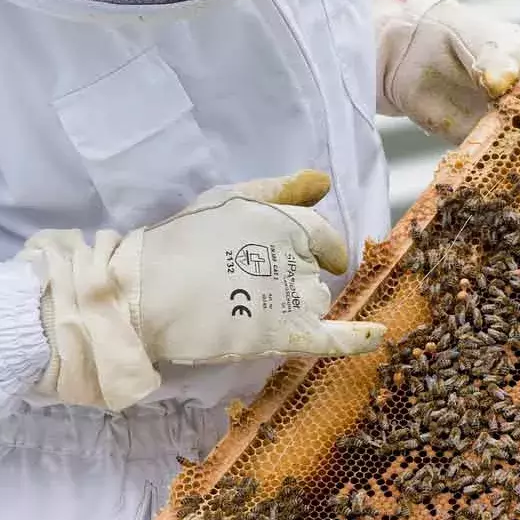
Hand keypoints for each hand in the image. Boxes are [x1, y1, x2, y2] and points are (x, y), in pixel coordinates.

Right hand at [19, 170, 385, 410]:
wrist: (140, 292)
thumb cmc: (176, 242)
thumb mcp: (225, 201)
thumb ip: (278, 191)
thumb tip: (323, 181)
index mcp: (282, 219)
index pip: (322, 236)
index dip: (320, 250)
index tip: (315, 259)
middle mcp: (294, 253)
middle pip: (316, 274)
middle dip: (295, 281)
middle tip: (252, 289)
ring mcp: (290, 294)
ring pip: (315, 303)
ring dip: (297, 308)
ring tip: (250, 309)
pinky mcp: (282, 332)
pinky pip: (332, 338)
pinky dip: (358, 338)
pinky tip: (378, 336)